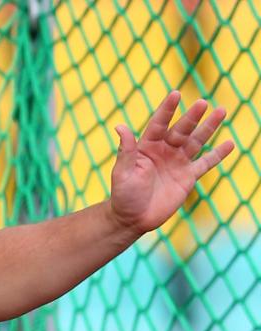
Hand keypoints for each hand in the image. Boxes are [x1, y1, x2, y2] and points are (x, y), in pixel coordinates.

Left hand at [109, 91, 234, 234]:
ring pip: (196, 141)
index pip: (159, 124)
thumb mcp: (122, 173)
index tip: (175, 94)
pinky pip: (205, 163)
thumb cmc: (123, 195)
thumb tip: (120, 127)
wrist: (133, 218)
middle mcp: (164, 150)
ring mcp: (178, 162)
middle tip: (203, 103)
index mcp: (147, 146)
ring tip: (221, 111)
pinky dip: (217, 154)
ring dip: (208, 127)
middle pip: (181, 130)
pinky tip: (229, 144)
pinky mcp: (188, 177)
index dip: (167, 110)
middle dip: (192, 117)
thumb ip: (126, 150)